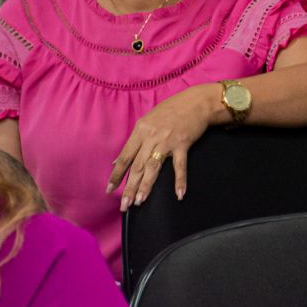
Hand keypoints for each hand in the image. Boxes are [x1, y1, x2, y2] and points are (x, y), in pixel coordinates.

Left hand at [107, 84, 214, 210]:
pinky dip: (180, 180)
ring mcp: (167, 141)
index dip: (116, 175)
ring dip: (146, 186)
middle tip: (124, 205)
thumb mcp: (148, 120)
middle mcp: (151, 137)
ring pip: (153, 167)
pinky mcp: (183, 144)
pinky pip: (179, 165)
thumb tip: (118, 160)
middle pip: (137, 166)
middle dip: (129, 187)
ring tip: (140, 201)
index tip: (109, 190)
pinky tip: (179, 194)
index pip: (124, 157)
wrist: (197, 101)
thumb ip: (134, 140)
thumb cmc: (172, 109)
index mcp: (140, 130)